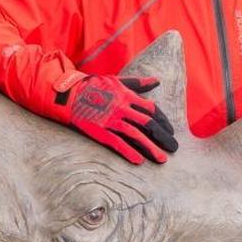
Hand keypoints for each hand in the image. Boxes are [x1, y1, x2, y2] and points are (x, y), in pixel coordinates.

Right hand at [59, 75, 177, 164]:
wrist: (68, 93)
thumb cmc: (92, 86)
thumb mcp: (116, 80)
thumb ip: (137, 83)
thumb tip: (156, 81)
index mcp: (127, 95)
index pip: (152, 109)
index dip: (163, 121)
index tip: (170, 131)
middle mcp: (122, 108)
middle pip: (148, 123)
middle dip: (163, 136)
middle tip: (174, 148)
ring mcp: (110, 120)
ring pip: (136, 135)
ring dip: (150, 148)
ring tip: (162, 159)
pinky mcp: (99, 131)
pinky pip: (117, 143)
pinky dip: (128, 152)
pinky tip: (139, 161)